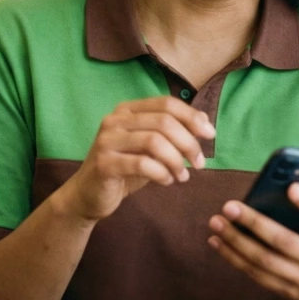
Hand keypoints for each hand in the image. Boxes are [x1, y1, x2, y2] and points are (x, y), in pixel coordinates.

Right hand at [54, 96, 214, 222]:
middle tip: (199, 163)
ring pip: (154, 142)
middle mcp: (114, 120)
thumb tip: (205, 123)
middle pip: (164, 122)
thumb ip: (172, 133)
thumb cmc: (124, 169)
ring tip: (182, 176)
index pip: (166, 103)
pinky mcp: (104, 164)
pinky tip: (167, 181)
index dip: (192, 117)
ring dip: (176, 160)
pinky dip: (162, 173)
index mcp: (127, 110)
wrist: (88, 196)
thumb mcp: (150, 148)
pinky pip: (142, 164)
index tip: (210, 135)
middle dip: (188, 143)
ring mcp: (107, 141)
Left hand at [207, 183, 298, 299]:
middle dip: (254, 223)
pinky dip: (233, 258)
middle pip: (285, 242)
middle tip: (230, 206)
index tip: (291, 187)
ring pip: (264, 260)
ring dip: (236, 241)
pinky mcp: (286, 291)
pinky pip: (256, 274)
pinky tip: (217, 242)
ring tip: (216, 222)